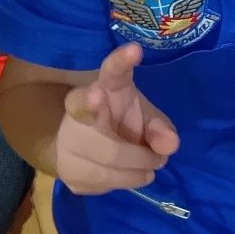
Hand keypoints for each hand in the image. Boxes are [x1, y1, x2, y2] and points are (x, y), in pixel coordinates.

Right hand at [55, 43, 180, 194]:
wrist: (82, 143)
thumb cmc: (121, 122)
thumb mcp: (144, 117)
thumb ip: (159, 127)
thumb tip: (169, 145)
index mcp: (104, 86)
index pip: (112, 72)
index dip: (121, 62)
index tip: (135, 50)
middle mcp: (78, 110)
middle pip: (109, 145)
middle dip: (138, 157)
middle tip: (159, 160)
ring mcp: (66, 142)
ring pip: (105, 166)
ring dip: (135, 173)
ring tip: (148, 168)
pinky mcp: (64, 171)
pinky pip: (100, 184)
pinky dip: (122, 182)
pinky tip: (124, 173)